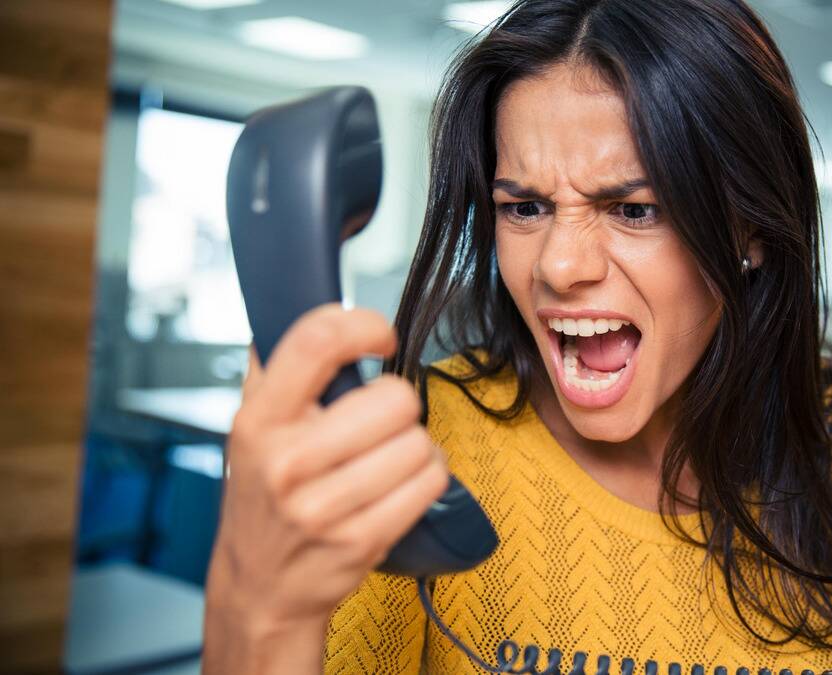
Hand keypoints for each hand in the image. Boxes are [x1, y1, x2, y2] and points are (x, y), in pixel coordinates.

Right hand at [202, 305, 447, 673]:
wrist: (260, 588)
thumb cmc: (264, 497)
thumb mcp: (249, 428)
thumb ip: (271, 367)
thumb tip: (292, 298)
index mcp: (258, 421)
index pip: (315, 342)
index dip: (362, 324)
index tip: (378, 335)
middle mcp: (287, 462)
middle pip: (394, 397)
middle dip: (399, 404)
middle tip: (380, 421)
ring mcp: (324, 506)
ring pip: (419, 441)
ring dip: (416, 445)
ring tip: (388, 457)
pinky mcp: (362, 540)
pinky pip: (430, 482)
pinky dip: (428, 477)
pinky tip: (400, 484)